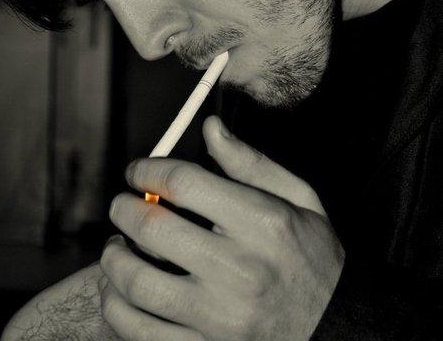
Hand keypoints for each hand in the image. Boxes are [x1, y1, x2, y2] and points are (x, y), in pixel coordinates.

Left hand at [100, 115, 344, 340]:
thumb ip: (250, 162)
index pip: (184, 184)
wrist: (335, 329)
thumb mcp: (298, 198)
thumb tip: (210, 127)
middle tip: (122, 204)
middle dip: (124, 208)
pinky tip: (120, 291)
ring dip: (112, 260)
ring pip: (138, 284)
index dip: (148, 170)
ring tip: (117, 247)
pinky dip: (117, 309)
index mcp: (261, 223)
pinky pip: (141, 333)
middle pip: (153, 228)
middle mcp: (239, 269)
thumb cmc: (311, 255)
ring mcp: (220, 316)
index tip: (138, 171)